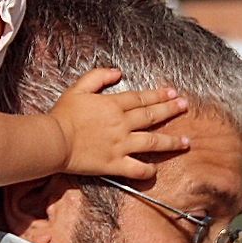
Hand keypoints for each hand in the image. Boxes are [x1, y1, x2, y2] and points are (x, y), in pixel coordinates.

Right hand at [48, 68, 188, 179]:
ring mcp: (121, 145)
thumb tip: (117, 72)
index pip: (141, 98)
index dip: (158, 95)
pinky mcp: (115, 164)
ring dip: (171, 142)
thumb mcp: (78, 88)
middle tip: (184, 106)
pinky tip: (155, 169)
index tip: (172, 92)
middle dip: (171, 110)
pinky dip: (148, 170)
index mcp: (113, 105)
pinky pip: (137, 168)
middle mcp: (122, 124)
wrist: (54, 141)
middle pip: (152, 116)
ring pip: (152, 142)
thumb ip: (98, 76)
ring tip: (186, 142)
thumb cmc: (63, 115)